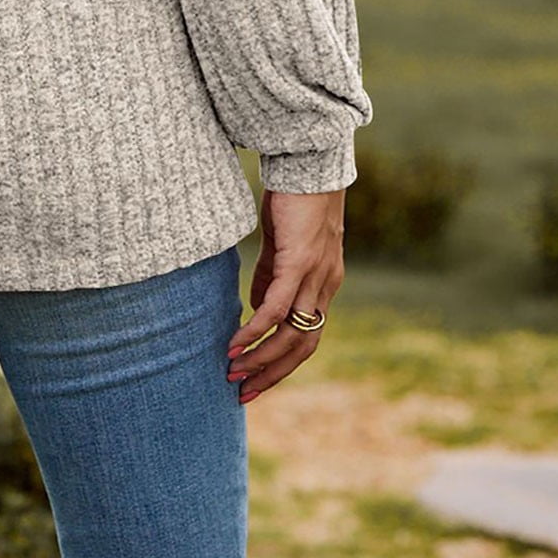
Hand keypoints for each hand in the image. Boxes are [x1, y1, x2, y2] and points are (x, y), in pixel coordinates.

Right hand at [226, 187, 345, 402]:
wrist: (311, 164)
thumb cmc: (294, 199)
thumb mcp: (282, 245)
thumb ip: (272, 277)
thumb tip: (258, 309)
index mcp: (323, 284)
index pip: (307, 337)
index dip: (281, 362)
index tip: (255, 381)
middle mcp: (325, 287)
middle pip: (303, 347)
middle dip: (272, 373)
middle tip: (242, 393)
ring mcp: (315, 276)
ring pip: (292, 333)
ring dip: (261, 358)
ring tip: (232, 372)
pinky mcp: (299, 262)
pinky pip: (277, 307)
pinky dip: (256, 329)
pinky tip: (236, 341)